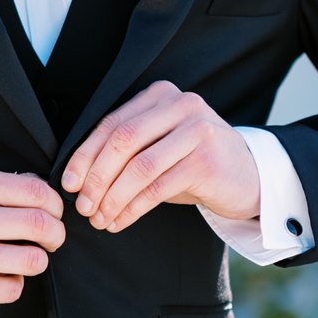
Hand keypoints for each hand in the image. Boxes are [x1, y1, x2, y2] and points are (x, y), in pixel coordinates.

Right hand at [0, 167, 65, 305]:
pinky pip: (12, 289)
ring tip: (25, 256)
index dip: (55, 204)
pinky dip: (14, 282)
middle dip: (56, 234)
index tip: (54, 212)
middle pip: (39, 225)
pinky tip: (1, 275)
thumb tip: (40, 190)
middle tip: (52, 238)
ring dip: (37, 260)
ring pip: (31, 261)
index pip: (35, 192)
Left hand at [60, 81, 260, 231]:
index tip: (69, 183)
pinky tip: (120, 221)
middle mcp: (180, 105)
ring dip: (112, 198)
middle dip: (96, 178)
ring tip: (100, 218)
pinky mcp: (206, 161)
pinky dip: (132, 209)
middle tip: (83, 206)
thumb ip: (127, 150)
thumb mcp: (160, 146)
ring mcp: (197, 131)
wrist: (249, 175)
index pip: (112, 123)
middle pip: (122, 142)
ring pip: (138, 167)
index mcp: (160, 95)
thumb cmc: (194, 161)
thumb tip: (79, 178)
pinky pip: (157, 188)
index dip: (85, 155)